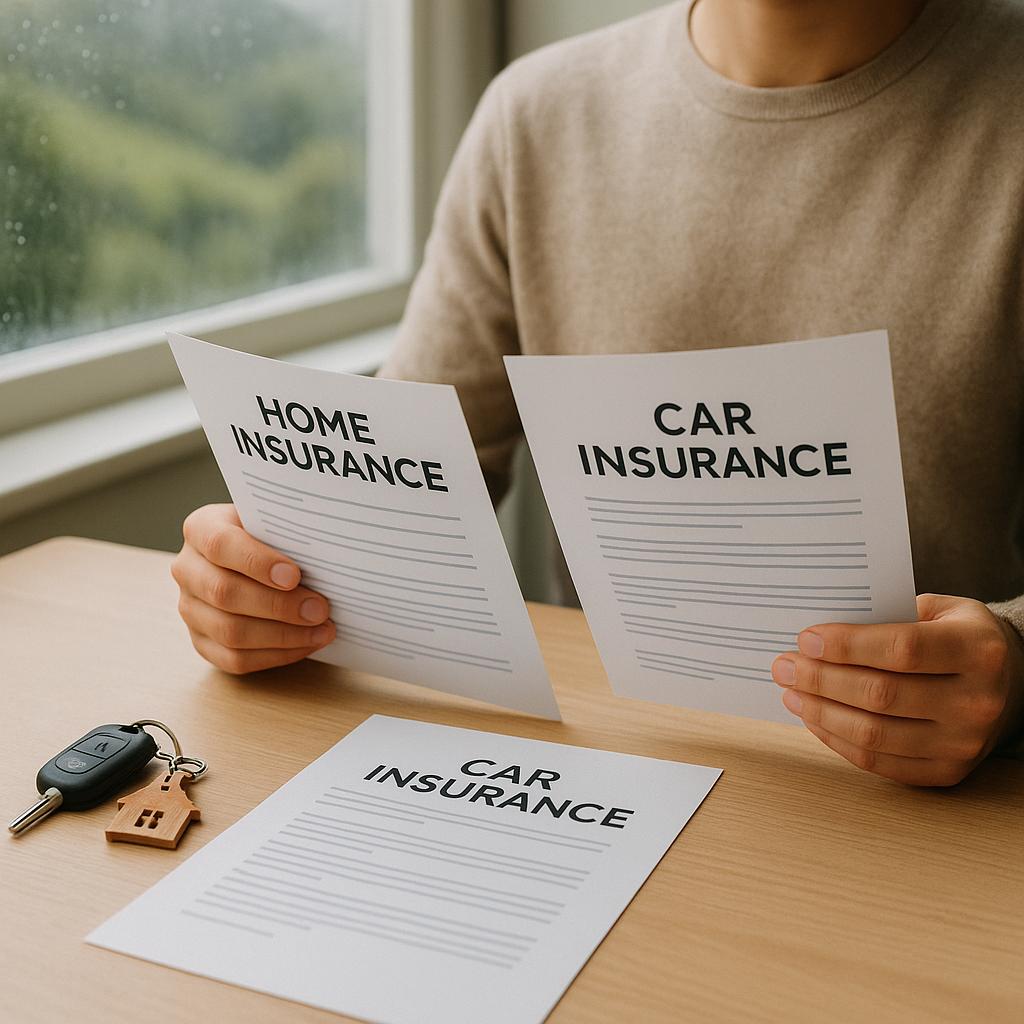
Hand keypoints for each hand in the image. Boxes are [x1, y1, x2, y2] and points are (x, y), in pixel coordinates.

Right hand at [171, 504, 335, 672]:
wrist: (258, 556)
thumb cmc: (273, 535)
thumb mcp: (276, 521)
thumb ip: (288, 531)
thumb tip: (323, 554)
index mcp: (201, 529)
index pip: (220, 544)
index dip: (257, 562)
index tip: (294, 576)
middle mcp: (188, 569)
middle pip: (224, 593)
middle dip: (279, 605)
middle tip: (320, 610)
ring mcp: (190, 609)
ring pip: (230, 632)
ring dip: (283, 636)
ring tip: (322, 629)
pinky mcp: (202, 641)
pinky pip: (235, 659)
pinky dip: (277, 655)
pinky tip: (307, 644)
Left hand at [771, 594, 1023, 785]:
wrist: (1011, 683)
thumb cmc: (959, 637)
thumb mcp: (940, 610)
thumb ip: (889, 614)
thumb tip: (819, 632)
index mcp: (978, 650)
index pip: (902, 650)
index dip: (847, 646)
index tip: (806, 639)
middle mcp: (976, 701)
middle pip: (881, 695)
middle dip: (821, 679)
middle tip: (784, 666)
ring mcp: (963, 743)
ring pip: (874, 734)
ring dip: (821, 712)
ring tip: (791, 692)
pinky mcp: (947, 772)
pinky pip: (879, 762)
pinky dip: (837, 740)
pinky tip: (815, 718)